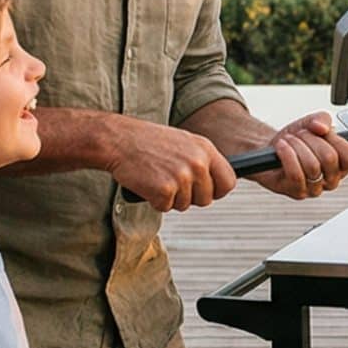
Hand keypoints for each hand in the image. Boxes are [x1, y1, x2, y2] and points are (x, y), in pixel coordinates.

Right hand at [107, 119, 235, 212]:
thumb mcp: (183, 142)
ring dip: (170, 198)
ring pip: (185, 205)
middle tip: (172, 184)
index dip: (218, 191)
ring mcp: (182, 177)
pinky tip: (147, 183)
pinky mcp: (165, 190)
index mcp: (205, 149)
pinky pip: (165, 207)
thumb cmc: (147, 141)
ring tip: (157, 177)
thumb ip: (201, 160)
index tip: (208, 192)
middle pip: (207, 199)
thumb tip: (215, 182)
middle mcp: (198, 163)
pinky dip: (154, 200)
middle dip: (190, 197)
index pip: (229, 181)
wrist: (118, 139)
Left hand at [248, 112, 347, 200]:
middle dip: (311, 139)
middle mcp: (331, 179)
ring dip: (296, 146)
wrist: (273, 147)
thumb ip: (322, 119)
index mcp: (341, 164)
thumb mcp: (312, 122)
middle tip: (301, 134)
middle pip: (329, 158)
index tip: (323, 132)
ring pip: (312, 166)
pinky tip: (282, 147)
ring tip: (289, 140)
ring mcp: (315, 188)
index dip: (336, 140)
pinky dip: (287, 155)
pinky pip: (296, 174)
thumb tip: (322, 127)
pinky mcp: (298, 192)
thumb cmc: (296, 139)